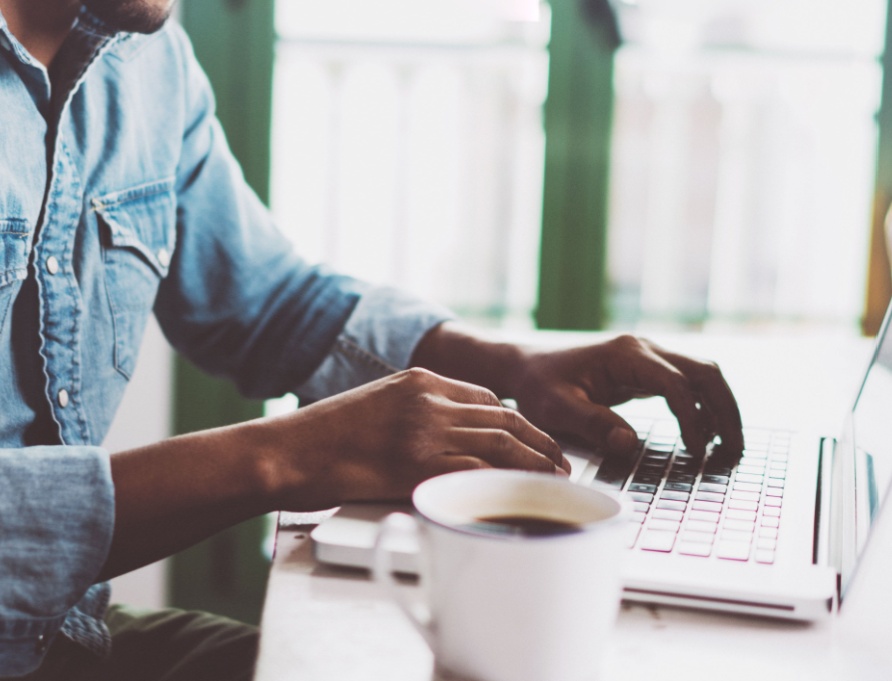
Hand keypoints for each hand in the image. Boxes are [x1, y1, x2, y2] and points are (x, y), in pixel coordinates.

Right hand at [267, 368, 569, 509]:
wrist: (287, 451)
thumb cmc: (324, 437)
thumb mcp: (376, 406)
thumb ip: (415, 414)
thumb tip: (448, 439)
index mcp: (419, 380)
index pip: (486, 398)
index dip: (518, 422)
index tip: (534, 440)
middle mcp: (429, 399)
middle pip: (504, 418)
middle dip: (540, 441)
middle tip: (561, 462)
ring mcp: (425, 430)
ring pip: (500, 443)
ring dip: (536, 463)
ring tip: (556, 480)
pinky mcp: (417, 464)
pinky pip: (477, 471)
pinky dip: (508, 483)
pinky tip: (523, 494)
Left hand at [505, 334, 743, 456]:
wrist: (525, 367)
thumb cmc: (538, 385)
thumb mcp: (556, 408)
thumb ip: (592, 424)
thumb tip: (630, 444)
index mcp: (625, 354)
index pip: (676, 384)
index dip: (692, 419)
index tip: (698, 452)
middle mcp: (643, 349)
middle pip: (704, 372)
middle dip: (725, 410)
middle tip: (735, 450)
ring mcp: (647, 357)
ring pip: (702, 375)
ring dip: (719, 408)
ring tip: (729, 447)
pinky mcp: (645, 370)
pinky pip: (686, 385)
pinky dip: (702, 408)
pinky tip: (704, 436)